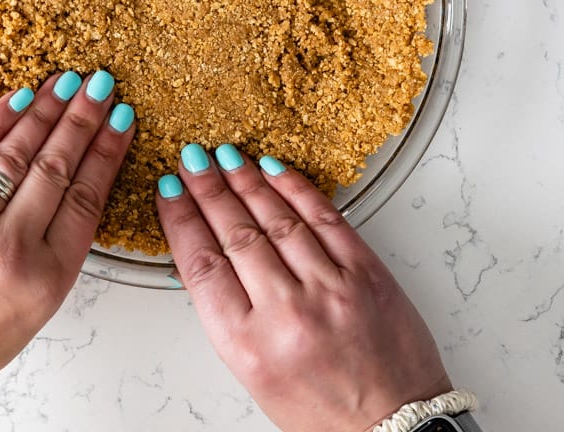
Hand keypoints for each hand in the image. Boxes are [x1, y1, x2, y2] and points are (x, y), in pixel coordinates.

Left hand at [0, 70, 134, 431]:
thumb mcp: (28, 312)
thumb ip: (49, 253)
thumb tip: (64, 188)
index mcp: (46, 279)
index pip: (87, 198)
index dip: (107, 153)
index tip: (121, 122)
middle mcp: (9, 247)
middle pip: (57, 166)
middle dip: (83, 118)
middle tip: (101, 87)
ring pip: (16, 152)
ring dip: (45, 110)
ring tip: (66, 83)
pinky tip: (15, 100)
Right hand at [156, 145, 449, 431]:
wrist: (394, 427)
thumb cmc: (323, 411)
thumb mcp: (253, 372)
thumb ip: (230, 313)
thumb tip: (207, 254)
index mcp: (248, 345)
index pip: (201, 264)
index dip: (180, 219)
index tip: (169, 192)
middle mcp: (286, 313)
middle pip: (234, 233)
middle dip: (207, 189)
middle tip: (192, 161)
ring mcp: (329, 288)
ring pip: (276, 218)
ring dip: (246, 181)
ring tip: (225, 158)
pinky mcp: (366, 273)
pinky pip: (325, 217)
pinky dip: (296, 188)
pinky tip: (274, 170)